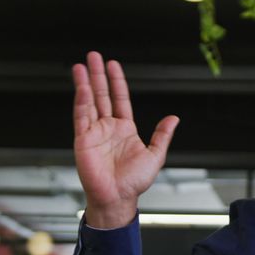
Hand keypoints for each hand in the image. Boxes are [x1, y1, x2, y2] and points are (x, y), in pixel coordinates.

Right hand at [72, 52, 179, 227]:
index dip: (117, 82)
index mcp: (125, 129)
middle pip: (102, 95)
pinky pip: (82, 116)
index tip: (113, 65)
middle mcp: (108, 128)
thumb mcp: (155, 155)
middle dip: (98, 75)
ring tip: (81, 65)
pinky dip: (81, 101)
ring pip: (89, 102)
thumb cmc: (134, 182)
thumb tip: (174, 118)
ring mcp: (94, 132)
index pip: (120, 99)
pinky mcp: (83, 140)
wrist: (118, 198)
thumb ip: (162, 135)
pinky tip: (82, 87)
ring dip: (85, 83)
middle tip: (93, 56)